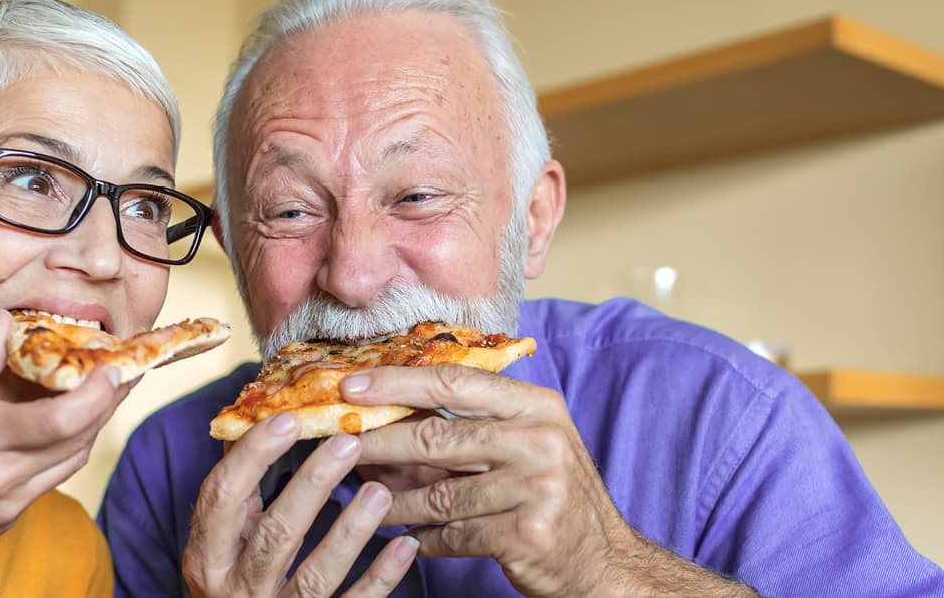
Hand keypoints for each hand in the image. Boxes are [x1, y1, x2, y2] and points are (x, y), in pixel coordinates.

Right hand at [0, 310, 133, 594]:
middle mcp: (2, 473)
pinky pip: (55, 477)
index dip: (97, 394)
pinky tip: (69, 425)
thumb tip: (4, 323)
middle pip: (78, 437)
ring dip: (93, 424)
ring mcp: (10, 501)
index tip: (113, 367)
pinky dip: (69, 447)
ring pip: (73, 459)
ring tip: (104, 392)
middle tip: (124, 369)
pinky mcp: (13, 516)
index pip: (59, 419)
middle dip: (107, 402)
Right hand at [182, 413, 418, 597]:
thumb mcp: (219, 540)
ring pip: (315, 576)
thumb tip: (255, 419)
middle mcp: (236, 588)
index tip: (289, 420)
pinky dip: (379, 578)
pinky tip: (404, 546)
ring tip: (379, 493)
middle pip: (274, 534)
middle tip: (348, 443)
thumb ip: (237, 489)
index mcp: (207, 556)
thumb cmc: (232, 579)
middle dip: (312, 486)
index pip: (222, 497)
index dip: (253, 456)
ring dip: (350, 532)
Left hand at [343, 365, 752, 597]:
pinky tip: (408, 539)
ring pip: (437, 493)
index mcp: (537, 406)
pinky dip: (424, 539)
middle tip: (338, 448)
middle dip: (378, 443)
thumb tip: (386, 422)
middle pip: (436, 435)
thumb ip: (471, 428)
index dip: (397, 382)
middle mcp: (540, 440)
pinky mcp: (526, 533)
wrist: (604, 562)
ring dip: (394, 502)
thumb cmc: (555, 497)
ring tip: (366, 504)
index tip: (350, 387)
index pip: (455, 381)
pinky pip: (453, 534)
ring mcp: (536, 488)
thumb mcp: (528, 446)